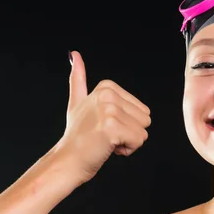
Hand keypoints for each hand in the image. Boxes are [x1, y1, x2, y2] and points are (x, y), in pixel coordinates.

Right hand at [55, 51, 150, 185]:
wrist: (68, 160)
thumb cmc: (77, 135)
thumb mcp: (78, 102)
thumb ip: (78, 79)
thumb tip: (74, 54)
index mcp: (106, 87)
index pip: (142, 110)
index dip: (126, 122)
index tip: (104, 125)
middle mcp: (108, 95)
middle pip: (145, 119)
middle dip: (129, 132)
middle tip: (105, 134)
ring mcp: (109, 110)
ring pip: (143, 131)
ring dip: (128, 141)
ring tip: (106, 140)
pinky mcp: (112, 128)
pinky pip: (138, 141)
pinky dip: (127, 150)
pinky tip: (108, 148)